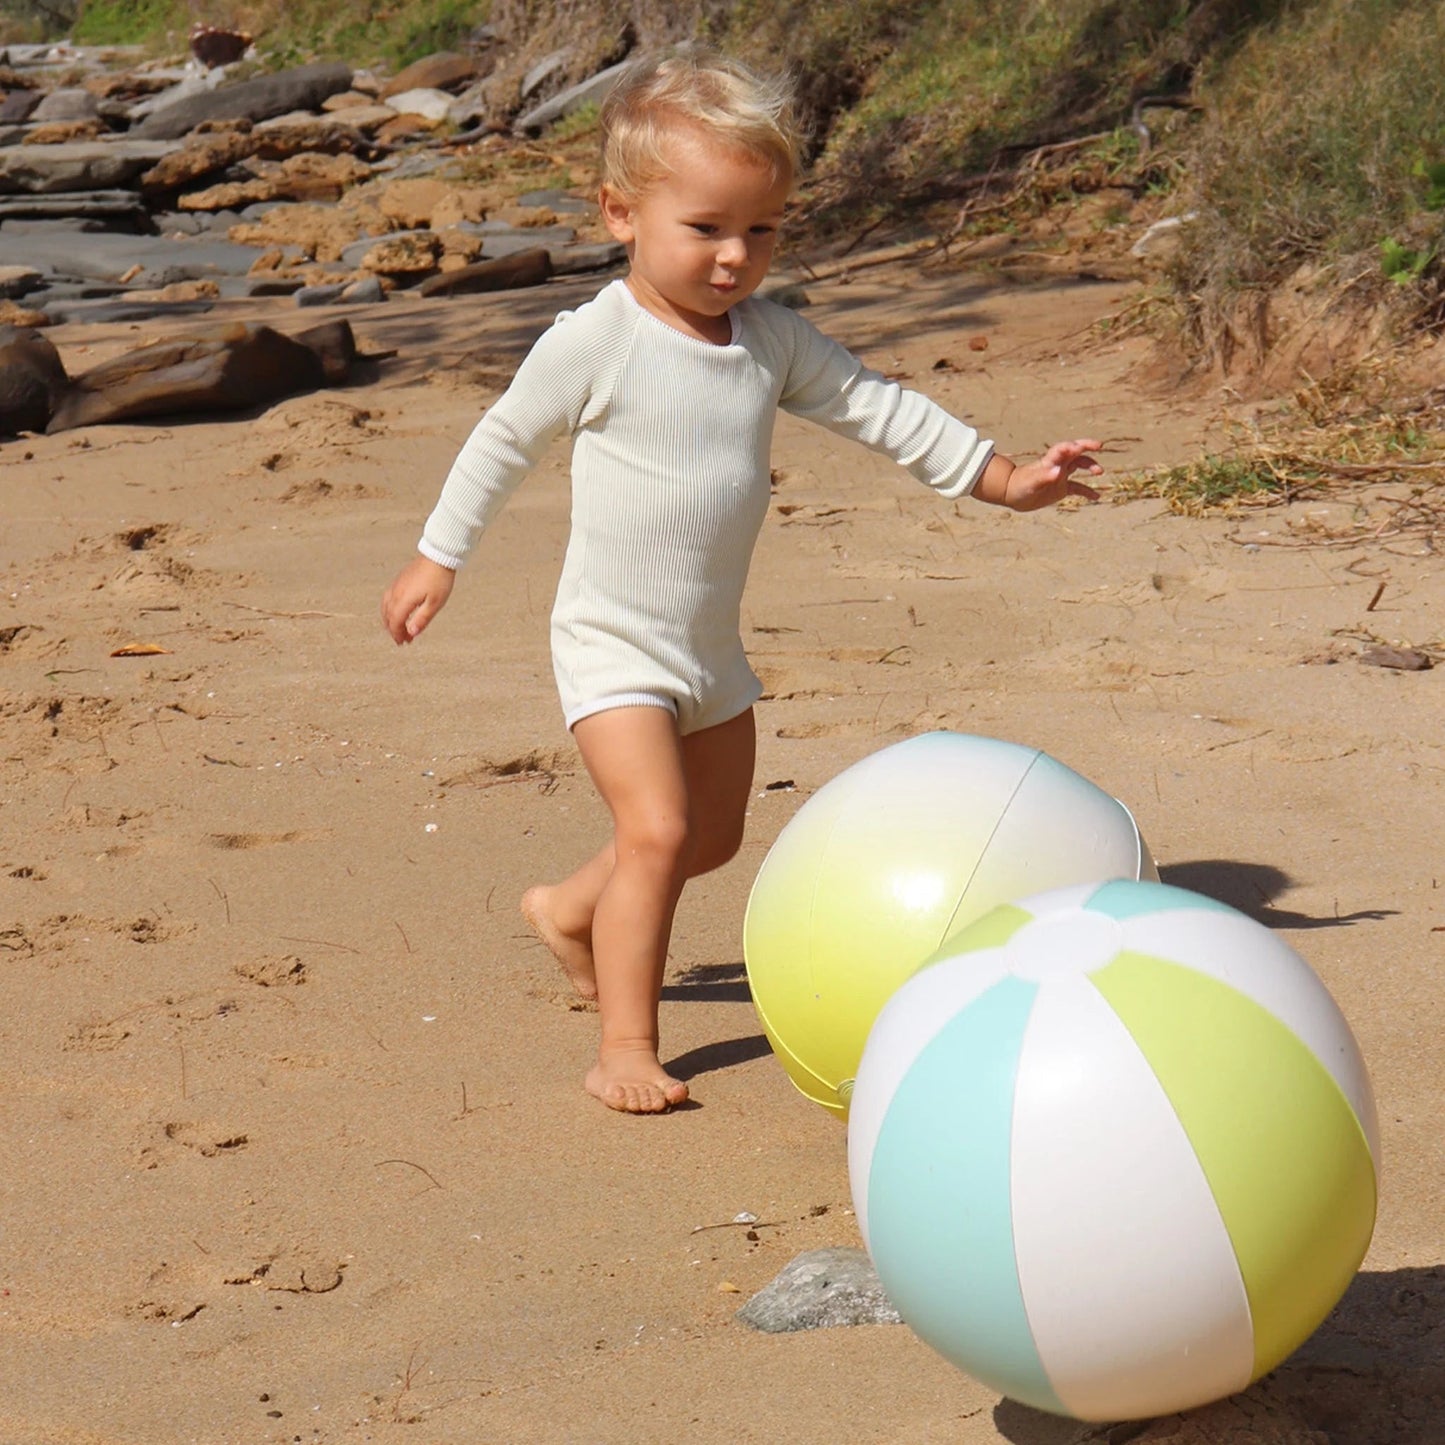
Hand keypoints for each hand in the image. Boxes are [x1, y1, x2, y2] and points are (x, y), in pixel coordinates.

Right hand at [381, 555, 454, 643]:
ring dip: (390, 620)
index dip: (398, 634)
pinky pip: (387, 598)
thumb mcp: (435, 603)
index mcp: (404, 600)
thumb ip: (422, 619)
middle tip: (403, 640)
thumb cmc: (439, 580)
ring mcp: (396, 585)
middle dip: (394, 630)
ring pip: (385, 607)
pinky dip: (389, 609)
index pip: (396, 622)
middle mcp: (396, 593)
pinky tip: (396, 611)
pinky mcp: (398, 580)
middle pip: (388, 616)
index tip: (404, 643)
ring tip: (397, 629)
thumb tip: (412, 633)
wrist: (438, 557)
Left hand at [979, 439, 1103, 511]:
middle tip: (1098, 446)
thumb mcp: (1032, 482)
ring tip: (1099, 472)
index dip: (1074, 445)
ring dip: (1089, 466)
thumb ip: (1045, 476)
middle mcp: (1057, 465)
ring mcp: (1060, 476)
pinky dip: (1087, 491)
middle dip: (1086, 447)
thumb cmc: (1020, 486)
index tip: (1081, 446)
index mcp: (1050, 461)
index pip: (1064, 448)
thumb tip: (1058, 472)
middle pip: (1075, 452)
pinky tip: (1097, 497)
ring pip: (1079, 466)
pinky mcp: (1061, 488)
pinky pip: (1077, 487)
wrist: (1012, 494)